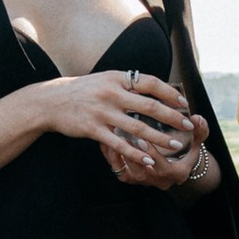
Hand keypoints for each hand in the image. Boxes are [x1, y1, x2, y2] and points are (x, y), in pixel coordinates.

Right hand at [46, 64, 197, 182]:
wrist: (51, 101)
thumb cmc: (82, 90)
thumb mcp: (104, 79)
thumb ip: (126, 84)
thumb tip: (152, 87)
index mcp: (117, 78)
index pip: (150, 83)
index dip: (169, 93)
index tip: (184, 103)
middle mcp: (111, 93)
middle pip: (149, 106)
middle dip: (172, 117)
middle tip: (188, 125)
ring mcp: (102, 112)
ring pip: (138, 128)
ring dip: (160, 138)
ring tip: (176, 145)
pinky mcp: (93, 129)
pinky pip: (119, 144)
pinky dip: (136, 153)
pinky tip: (149, 160)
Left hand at [114, 102, 211, 193]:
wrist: (178, 165)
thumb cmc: (187, 149)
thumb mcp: (197, 140)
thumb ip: (200, 130)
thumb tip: (197, 119)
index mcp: (176, 174)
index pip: (162, 168)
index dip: (152, 154)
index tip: (143, 139)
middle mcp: (159, 182)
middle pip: (141, 172)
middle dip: (131, 154)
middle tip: (122, 136)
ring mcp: (143, 182)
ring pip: (127, 172)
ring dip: (119, 154)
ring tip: (111, 136)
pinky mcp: (131, 179)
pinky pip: (118, 170)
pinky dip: (111, 156)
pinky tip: (106, 140)